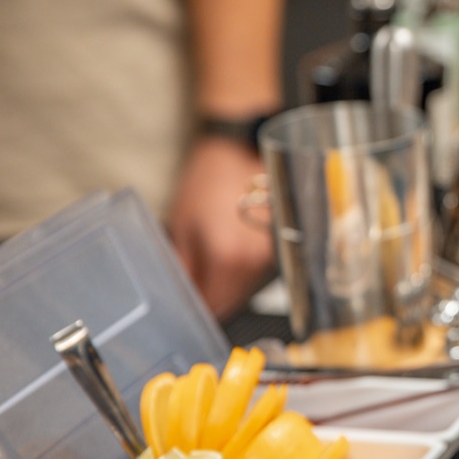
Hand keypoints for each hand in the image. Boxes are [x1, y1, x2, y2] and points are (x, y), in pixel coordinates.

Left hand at [168, 137, 273, 318]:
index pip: (211, 306)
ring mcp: (270, 256)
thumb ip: (182, 265)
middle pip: (230, 301)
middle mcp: (253, 263)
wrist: (242, 150)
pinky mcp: (278, 247)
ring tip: (210, 260)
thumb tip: (181, 292)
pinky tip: (229, 250)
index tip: (183, 304)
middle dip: (210, 296)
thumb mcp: (182, 223)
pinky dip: (241, 270)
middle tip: (193, 281)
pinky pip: (255, 273)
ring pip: (244, 289)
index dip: (195, 308)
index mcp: (227, 259)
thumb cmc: (210, 178)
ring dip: (226, 284)